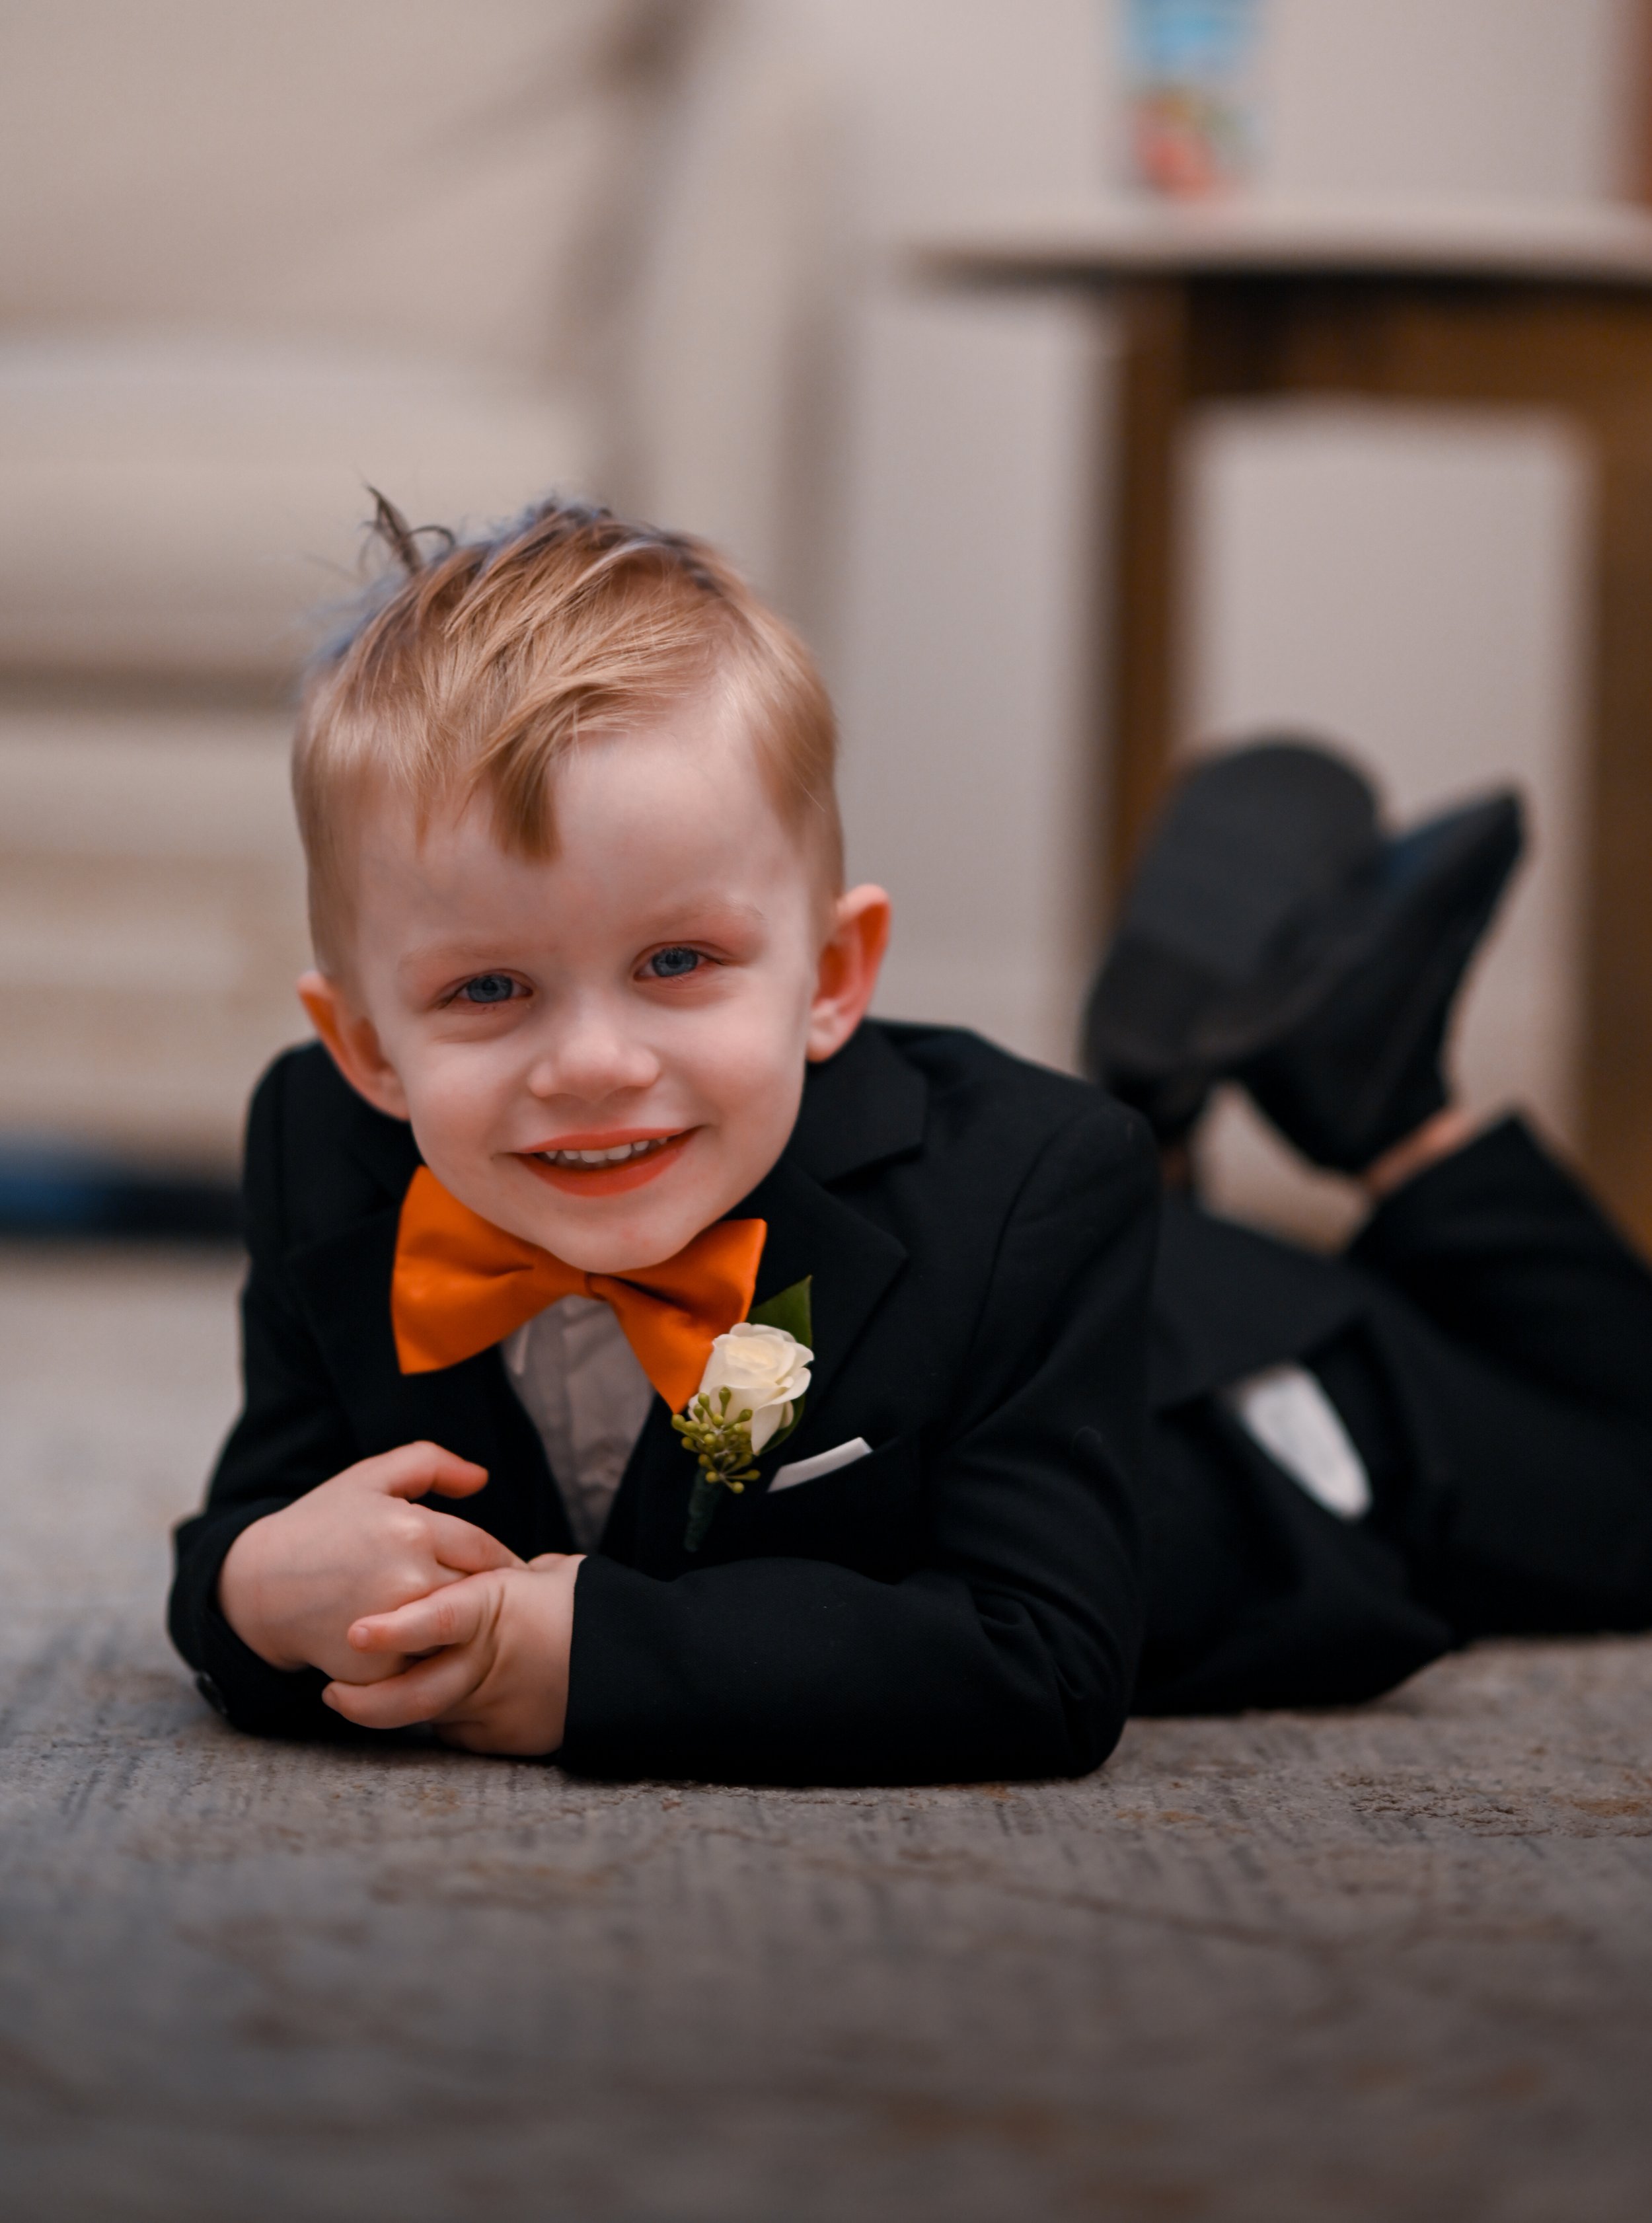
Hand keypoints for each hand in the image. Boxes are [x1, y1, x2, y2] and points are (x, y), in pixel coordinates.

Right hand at [217, 1442, 522, 1681]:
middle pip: (479, 1594)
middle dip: (486, 1595)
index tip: (508, 1571)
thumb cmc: (319, 1525)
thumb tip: (481, 1478)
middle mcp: (408, 1580)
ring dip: (463, 1629)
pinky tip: (421, 1645)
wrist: (257, 1586)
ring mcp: (393, 1629)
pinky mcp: (376, 1671)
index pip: (487, 1551)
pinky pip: (423, 1668)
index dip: (502, 1562)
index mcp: (413, 1529)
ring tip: (462, 1623)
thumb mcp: (369, 1478)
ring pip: (457, 1634)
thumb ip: (430, 1464)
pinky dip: (427, 1659)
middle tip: (491, 1599)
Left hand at [320, 1554, 583, 1755]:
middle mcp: (492, 1664)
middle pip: (415, 1695)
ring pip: (431, 1715)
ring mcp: (498, 1708)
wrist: (637, 1661)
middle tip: (333, 1694)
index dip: (394, 1629)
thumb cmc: (588, 1605)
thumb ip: (496, 1575)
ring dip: (406, 1704)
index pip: (439, 1621)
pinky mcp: (508, 1740)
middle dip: (365, 1701)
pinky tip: (457, 1701)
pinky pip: (462, 1732)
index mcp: (498, 1609)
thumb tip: (468, 1571)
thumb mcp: (545, 1574)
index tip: (355, 1633)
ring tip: (382, 1692)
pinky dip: (452, 1716)